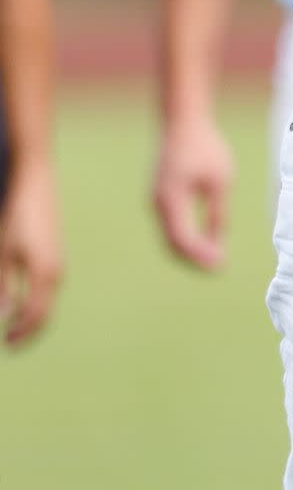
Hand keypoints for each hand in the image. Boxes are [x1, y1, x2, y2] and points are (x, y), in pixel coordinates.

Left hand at [0, 160, 63, 346]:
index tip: (6, 345)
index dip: (22, 334)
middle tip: (9, 342)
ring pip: (46, 299)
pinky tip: (21, 299)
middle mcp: (56, 271)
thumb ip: (3, 286)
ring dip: (31, 314)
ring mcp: (57, 260)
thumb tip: (4, 317)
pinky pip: (46, 285)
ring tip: (12, 324)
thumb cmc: (15, 214)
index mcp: (45, 274)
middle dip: (28, 329)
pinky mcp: (53, 251)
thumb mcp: (3, 252)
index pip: (36, 316)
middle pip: (45, 311)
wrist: (35, 178)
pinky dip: (34, 299)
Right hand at [153, 116, 234, 270]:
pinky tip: (203, 240)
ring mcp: (156, 201)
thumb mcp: (220, 180)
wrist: (183, 122)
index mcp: (172, 200)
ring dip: (189, 251)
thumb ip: (218, 211)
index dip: (201, 256)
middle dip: (194, 259)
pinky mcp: (160, 196)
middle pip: (173, 244)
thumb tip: (218, 241)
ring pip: (169, 237)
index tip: (221, 265)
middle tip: (218, 268)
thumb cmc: (205, 147)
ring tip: (214, 259)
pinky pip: (170, 226)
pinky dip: (184, 238)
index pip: (184, 239)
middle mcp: (158, 204)